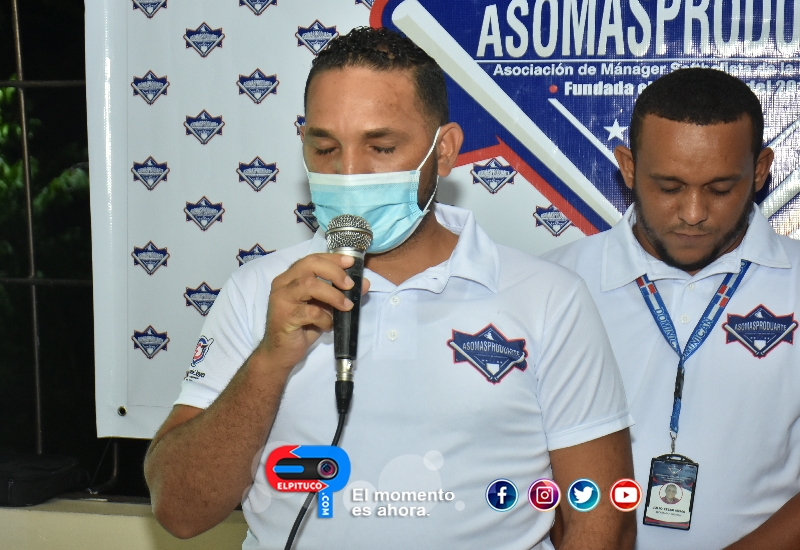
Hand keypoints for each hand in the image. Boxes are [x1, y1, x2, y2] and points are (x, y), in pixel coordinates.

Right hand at [258, 253, 369, 371]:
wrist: (281, 353)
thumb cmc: (302, 328)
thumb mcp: (324, 308)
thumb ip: (339, 294)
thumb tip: (363, 283)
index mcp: (290, 277)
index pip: (312, 258)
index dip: (333, 259)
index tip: (351, 262)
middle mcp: (283, 283)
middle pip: (310, 265)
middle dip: (334, 272)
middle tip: (350, 285)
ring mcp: (281, 298)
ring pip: (310, 285)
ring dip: (333, 295)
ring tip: (346, 306)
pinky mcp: (284, 316)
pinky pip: (311, 311)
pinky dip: (325, 318)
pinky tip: (328, 325)